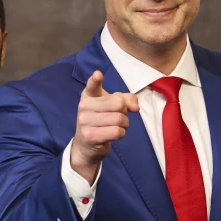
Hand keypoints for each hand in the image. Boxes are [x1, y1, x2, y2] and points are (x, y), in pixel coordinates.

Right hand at [69, 70, 139, 184]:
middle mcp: (84, 106)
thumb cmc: (102, 120)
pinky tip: (112, 134)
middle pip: (118, 103)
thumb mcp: (113, 106)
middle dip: (125, 112)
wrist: (87, 145)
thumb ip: (127, 100)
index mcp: (89, 95)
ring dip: (124, 124)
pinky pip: (117, 132)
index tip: (98, 75)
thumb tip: (135, 108)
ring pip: (119, 119)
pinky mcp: (90, 136)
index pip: (92, 85)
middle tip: (118, 117)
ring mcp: (85, 121)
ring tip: (116, 126)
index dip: (96, 80)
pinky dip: (121, 133)